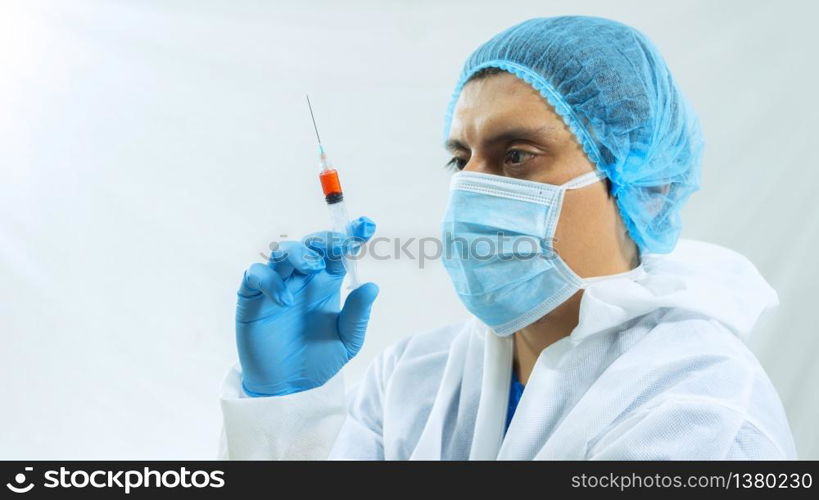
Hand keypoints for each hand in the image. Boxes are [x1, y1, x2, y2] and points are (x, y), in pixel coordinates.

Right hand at [235, 216, 377, 395]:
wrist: (290, 388)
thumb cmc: (319, 360)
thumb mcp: (347, 341)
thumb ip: (358, 315)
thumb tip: (372, 286)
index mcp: (327, 283)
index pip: (338, 251)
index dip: (351, 234)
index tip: (366, 226)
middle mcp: (302, 279)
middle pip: (311, 245)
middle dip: (325, 240)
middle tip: (339, 246)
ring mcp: (277, 285)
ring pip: (282, 252)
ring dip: (298, 252)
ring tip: (313, 266)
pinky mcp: (252, 298)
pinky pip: (256, 275)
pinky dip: (269, 280)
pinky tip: (285, 299)